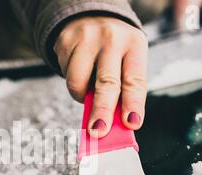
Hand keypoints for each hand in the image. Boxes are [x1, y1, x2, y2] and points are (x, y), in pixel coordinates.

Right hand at [54, 16, 147, 137]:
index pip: (135, 80)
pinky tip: (80, 72)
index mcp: (134, 44)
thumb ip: (122, 90)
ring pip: (79, 83)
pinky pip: (66, 76)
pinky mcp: (66, 42)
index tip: (131, 123)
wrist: (90, 16)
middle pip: (107, 82)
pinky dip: (73, 83)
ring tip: (88, 90)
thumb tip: (113, 125)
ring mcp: (87, 39)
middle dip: (102, 111)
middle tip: (99, 131)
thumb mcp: (126, 61)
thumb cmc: (114, 49)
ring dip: (82, 97)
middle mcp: (112, 39)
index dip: (133, 104)